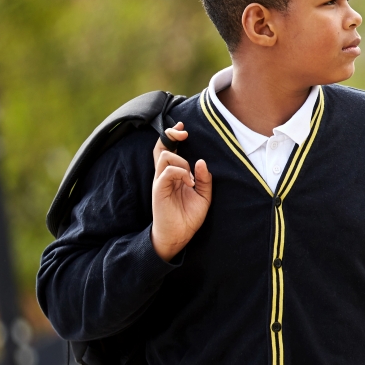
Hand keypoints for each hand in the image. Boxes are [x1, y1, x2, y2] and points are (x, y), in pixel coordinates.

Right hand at [151, 123, 211, 260]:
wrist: (179, 235)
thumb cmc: (189, 216)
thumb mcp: (203, 196)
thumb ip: (204, 179)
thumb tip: (201, 161)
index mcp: (174, 174)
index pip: (168, 148)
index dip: (172, 135)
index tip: (183, 129)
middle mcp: (165, 175)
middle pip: (161, 147)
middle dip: (172, 135)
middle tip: (184, 134)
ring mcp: (160, 181)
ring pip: (165, 156)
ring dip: (182, 161)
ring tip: (191, 178)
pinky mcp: (159, 189)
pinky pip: (167, 171)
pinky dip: (181, 173)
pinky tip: (189, 184)